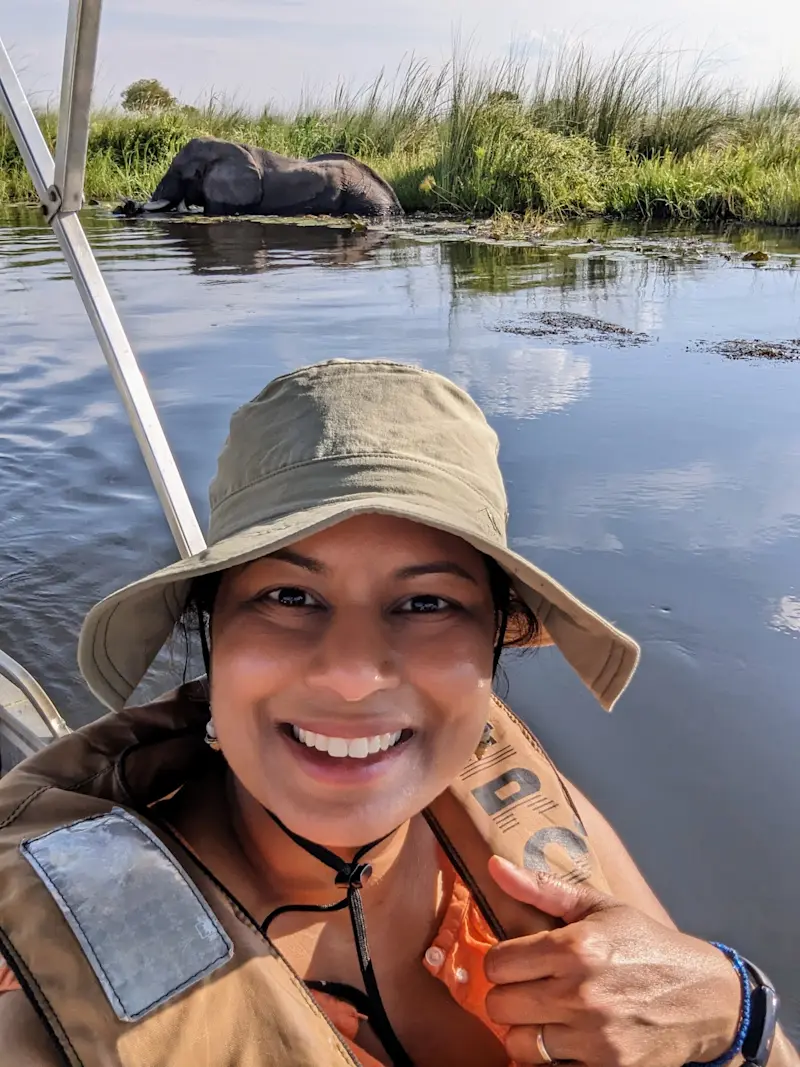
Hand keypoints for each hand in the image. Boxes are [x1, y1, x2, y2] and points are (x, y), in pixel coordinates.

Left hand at [483, 856, 741, 1066]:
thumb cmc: (645, 945)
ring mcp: (595, 1038)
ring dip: (527, 1030)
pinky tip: (567, 1039)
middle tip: (531, 989)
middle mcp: (581, 993)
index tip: (518, 962)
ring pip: (518, 1043)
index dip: (501, 962)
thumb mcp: (599, 907)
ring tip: (548, 1016)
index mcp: (575, 947)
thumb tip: (494, 866)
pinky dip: (550, 1058)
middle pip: (499, 1005)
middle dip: (510, 995)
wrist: (705, 997)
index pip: (497, 963)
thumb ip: (541, 889)